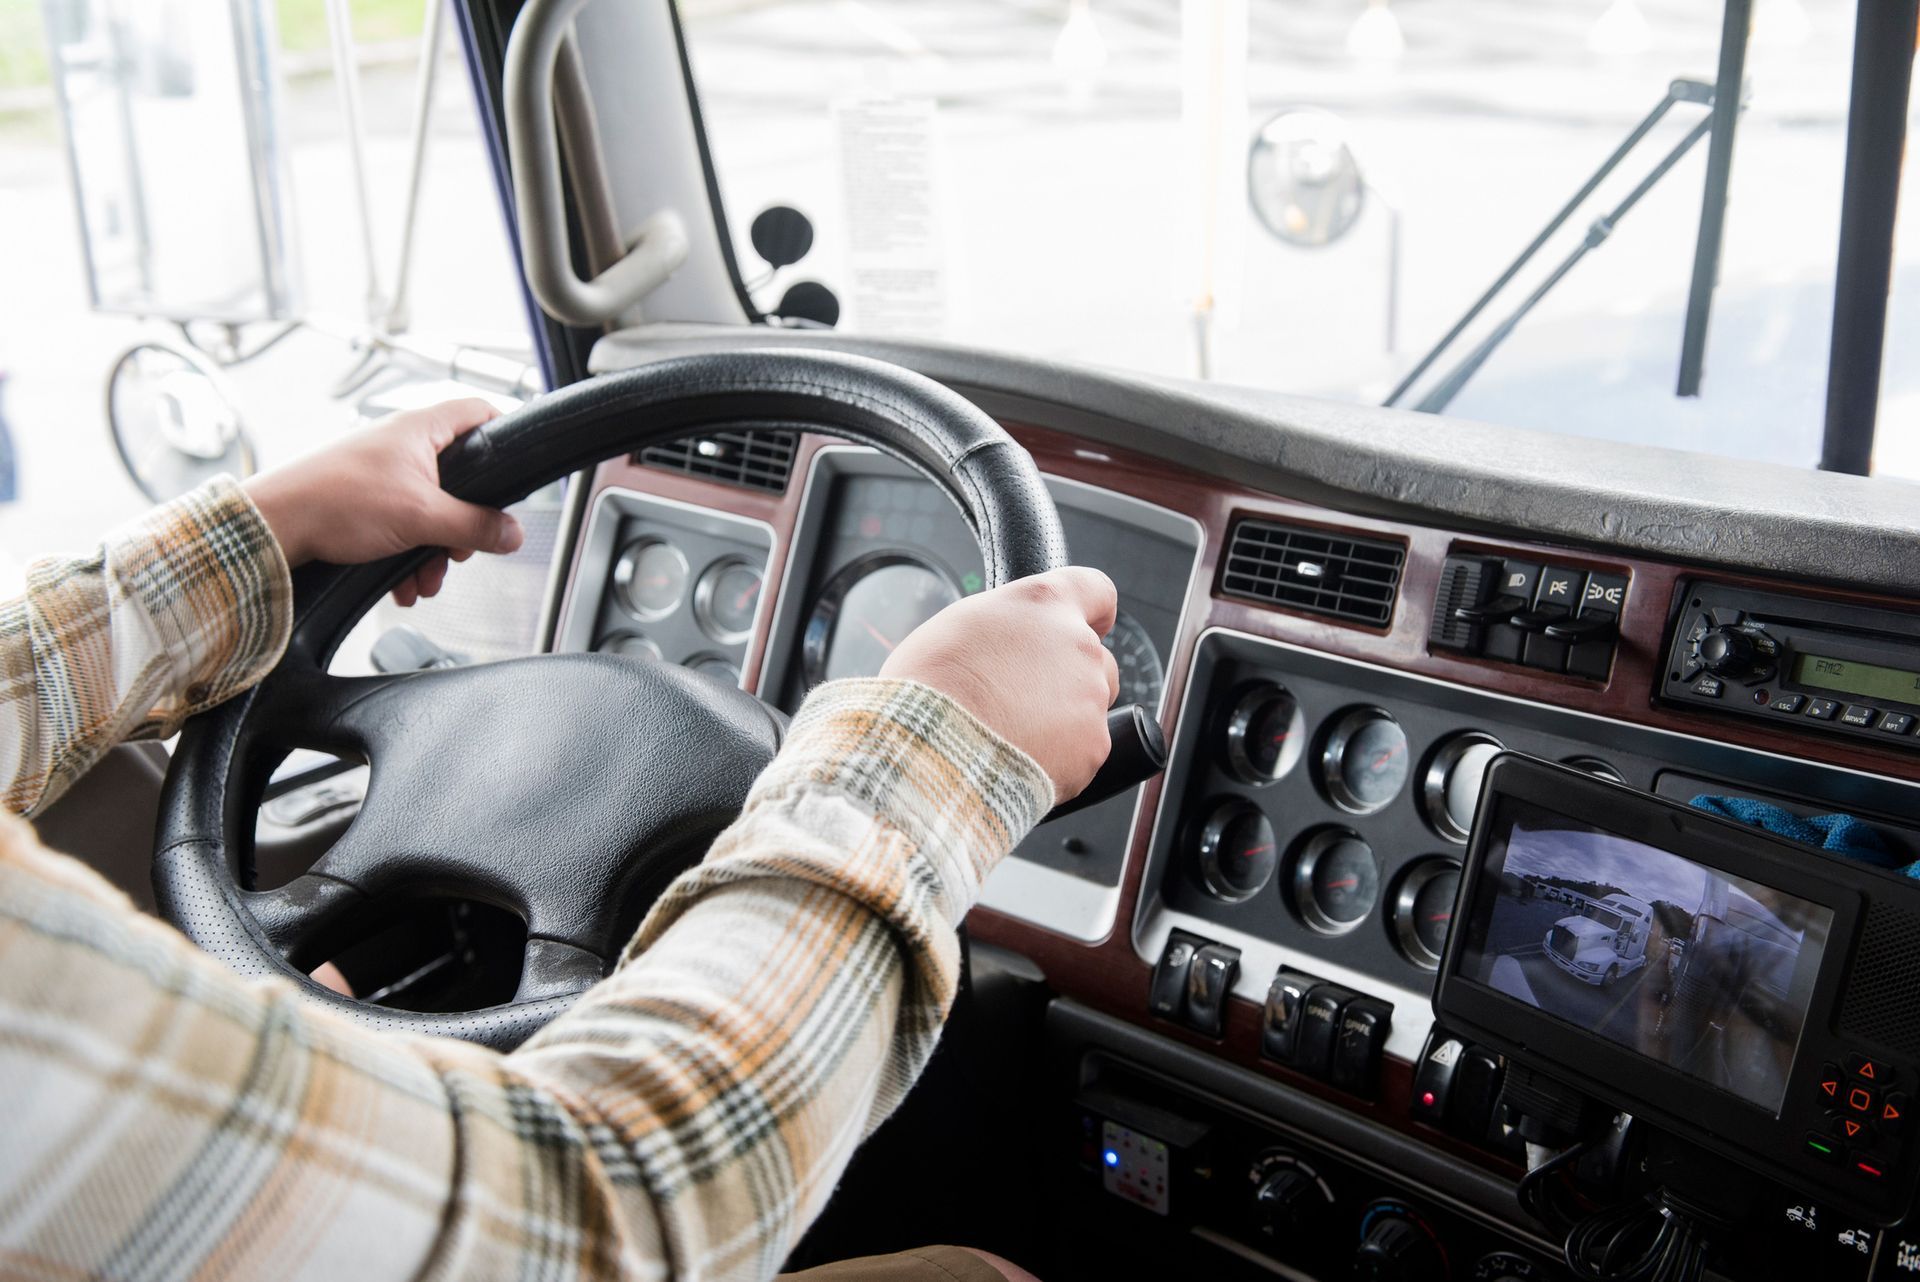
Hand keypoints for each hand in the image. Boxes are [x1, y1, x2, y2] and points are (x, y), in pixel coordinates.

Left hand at [243, 399, 524, 605]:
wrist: (275, 526)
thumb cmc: (336, 502)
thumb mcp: (421, 517)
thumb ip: (474, 526)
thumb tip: (513, 533)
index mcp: (420, 430)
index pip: (478, 413)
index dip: (503, 435)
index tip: (515, 469)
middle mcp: (403, 446)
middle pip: (460, 479)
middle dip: (463, 525)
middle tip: (460, 548)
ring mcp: (383, 473)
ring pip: (431, 511)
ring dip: (434, 552)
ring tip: (424, 580)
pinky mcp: (364, 501)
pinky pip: (403, 527)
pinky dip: (407, 557)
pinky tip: (402, 583)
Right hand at [881, 567, 1119, 802]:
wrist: (930, 749)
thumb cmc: (930, 686)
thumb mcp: (961, 624)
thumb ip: (1008, 625)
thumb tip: (1013, 643)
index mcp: (1045, 604)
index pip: (1096, 590)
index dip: (1094, 612)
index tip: (1093, 623)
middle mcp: (1078, 644)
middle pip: (1096, 659)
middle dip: (1071, 678)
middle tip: (1026, 699)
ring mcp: (1091, 696)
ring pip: (1091, 707)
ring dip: (1064, 719)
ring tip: (1014, 735)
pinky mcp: (1093, 746)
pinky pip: (1083, 751)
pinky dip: (1060, 759)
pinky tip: (1021, 758)